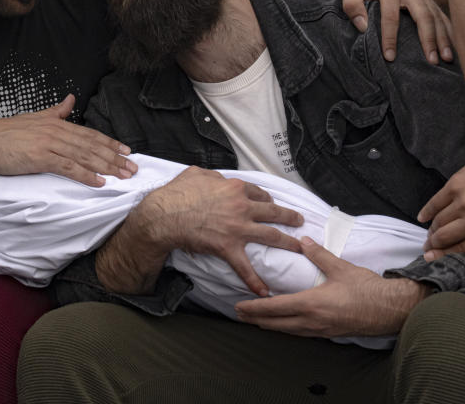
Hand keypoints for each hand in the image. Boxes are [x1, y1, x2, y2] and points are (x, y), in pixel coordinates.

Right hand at [0, 94, 135, 185]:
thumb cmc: (4, 133)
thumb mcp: (34, 117)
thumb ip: (56, 111)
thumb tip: (71, 99)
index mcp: (56, 123)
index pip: (90, 134)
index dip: (110, 143)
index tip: (127, 151)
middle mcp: (57, 131)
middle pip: (92, 145)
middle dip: (115, 157)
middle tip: (133, 168)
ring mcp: (50, 144)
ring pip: (85, 156)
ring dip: (107, 167)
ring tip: (123, 176)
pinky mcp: (41, 157)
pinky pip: (69, 167)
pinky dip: (86, 175)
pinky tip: (99, 182)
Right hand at [145, 167, 303, 295]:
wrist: (164, 216)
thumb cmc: (177, 193)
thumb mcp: (197, 174)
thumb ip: (212, 176)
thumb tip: (216, 178)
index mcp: (235, 188)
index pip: (259, 193)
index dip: (268, 199)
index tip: (272, 204)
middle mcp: (242, 206)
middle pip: (273, 211)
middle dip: (290, 217)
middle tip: (299, 221)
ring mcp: (237, 228)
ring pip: (271, 235)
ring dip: (288, 243)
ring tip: (299, 248)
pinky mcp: (228, 247)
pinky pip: (245, 266)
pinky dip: (254, 280)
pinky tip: (264, 291)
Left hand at [235, 237, 430, 336]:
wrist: (389, 309)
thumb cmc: (366, 289)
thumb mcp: (340, 267)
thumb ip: (318, 254)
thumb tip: (303, 240)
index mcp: (311, 304)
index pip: (274, 308)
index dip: (254, 308)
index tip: (238, 306)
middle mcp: (311, 321)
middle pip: (275, 324)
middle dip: (255, 319)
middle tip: (239, 314)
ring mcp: (320, 330)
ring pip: (287, 331)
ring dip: (269, 325)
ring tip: (256, 319)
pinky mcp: (328, 333)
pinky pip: (300, 333)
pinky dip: (285, 328)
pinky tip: (284, 324)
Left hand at [333, 0, 452, 64]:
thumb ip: (351, 5)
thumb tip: (363, 27)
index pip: (391, 16)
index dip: (390, 38)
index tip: (390, 57)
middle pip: (423, 15)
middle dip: (429, 39)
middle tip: (433, 62)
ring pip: (435, 15)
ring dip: (443, 37)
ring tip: (447, 58)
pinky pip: (439, 13)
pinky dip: (447, 29)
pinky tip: (451, 45)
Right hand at [417, 142, 464, 275]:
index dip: (447, 256)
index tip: (435, 259)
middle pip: (447, 239)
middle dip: (434, 247)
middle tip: (428, 250)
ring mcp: (464, 202)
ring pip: (439, 223)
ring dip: (432, 231)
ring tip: (430, 235)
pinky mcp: (454, 186)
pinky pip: (434, 204)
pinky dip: (426, 212)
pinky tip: (423, 218)